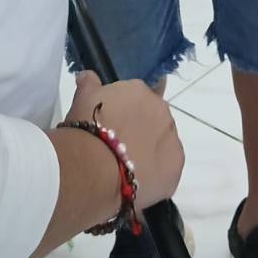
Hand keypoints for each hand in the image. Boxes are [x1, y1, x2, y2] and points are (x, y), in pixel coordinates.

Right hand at [67, 72, 183, 210]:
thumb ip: (89, 85)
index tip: (113, 126)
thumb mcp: (82, 100)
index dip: (125, 114)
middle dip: (140, 131)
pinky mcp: (176, 165)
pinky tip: (140, 181)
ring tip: (128, 167)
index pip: (137, 99)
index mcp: (139, 91)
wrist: (95, 166)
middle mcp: (161, 109)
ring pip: (163, 143)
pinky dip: (158, 173)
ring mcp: (171, 137)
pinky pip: (168, 167)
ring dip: (150, 151)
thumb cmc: (86, 130)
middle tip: (119, 147)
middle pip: (153, 120)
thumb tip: (87, 76)